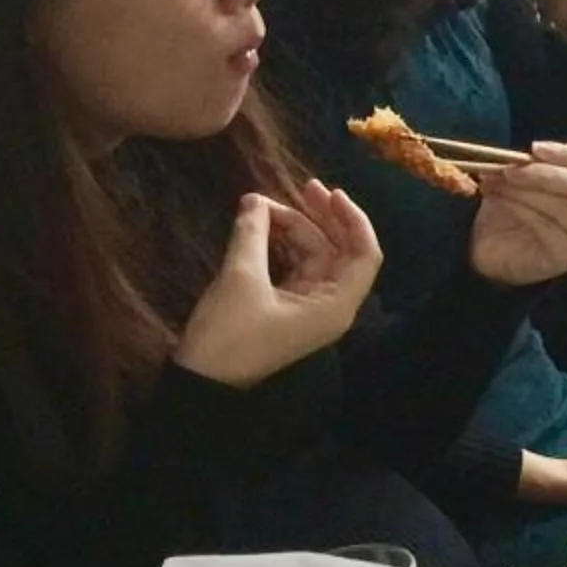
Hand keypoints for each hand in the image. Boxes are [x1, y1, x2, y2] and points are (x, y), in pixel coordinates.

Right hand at [174, 181, 382, 387]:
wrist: (201, 380)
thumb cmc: (229, 334)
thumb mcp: (240, 279)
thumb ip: (252, 235)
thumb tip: (253, 200)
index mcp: (335, 304)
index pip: (364, 256)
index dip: (353, 220)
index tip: (330, 193)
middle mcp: (330, 304)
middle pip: (339, 251)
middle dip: (322, 217)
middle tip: (303, 186)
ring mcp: (308, 305)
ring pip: (313, 255)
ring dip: (294, 228)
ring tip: (261, 204)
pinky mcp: (286, 305)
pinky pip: (294, 266)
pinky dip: (280, 244)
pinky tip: (262, 223)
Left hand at [467, 131, 566, 287]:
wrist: (497, 246)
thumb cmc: (525, 205)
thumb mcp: (548, 173)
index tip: (535, 147)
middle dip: (544, 173)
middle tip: (511, 167)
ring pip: (562, 206)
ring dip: (525, 190)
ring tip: (496, 180)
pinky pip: (545, 225)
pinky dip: (519, 208)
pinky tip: (499, 198)